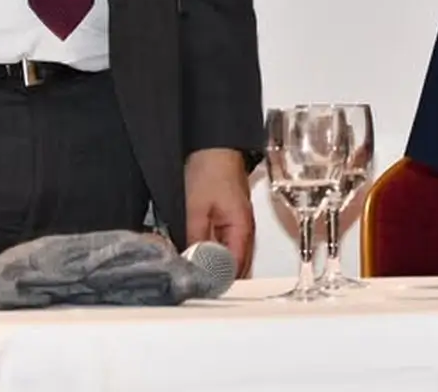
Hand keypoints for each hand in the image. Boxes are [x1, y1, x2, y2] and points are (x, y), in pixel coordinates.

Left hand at [184, 148, 253, 274]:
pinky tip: (198, 256)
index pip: (235, 269)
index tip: (199, 290)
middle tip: (194, 286)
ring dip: (215, 267)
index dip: (218, 283)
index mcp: (241, 229)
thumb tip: (193, 266)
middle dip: (217, 279)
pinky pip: (226, 246)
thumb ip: (195, 240)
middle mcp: (245, 230)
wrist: (214, 147)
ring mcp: (239, 225)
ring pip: (231, 258)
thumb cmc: (211, 169)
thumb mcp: (195, 208)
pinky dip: (213, 254)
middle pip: (237, 268)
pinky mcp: (230, 220)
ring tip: (194, 273)